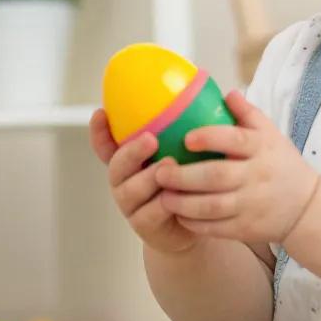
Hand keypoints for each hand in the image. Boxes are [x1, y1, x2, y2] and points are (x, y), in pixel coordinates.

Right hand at [88, 109, 197, 255]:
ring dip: (149, 177)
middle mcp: (125, 181)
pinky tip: (179, 194)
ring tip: (170, 165)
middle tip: (151, 139)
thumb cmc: (194, 183)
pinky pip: (151, 213)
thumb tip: (220, 94)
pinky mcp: (144, 226)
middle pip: (116, 165)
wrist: (199, 223)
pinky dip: (164, 203)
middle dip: (130, 151)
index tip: (101, 113)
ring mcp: (132, 205)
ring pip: (132, 189)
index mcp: (131, 161)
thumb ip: (193, 132)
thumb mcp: (191, 155)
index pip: (107, 144)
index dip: (100, 130)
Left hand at [154, 92, 318, 244]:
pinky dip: (194, 223)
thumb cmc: (281, 164)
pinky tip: (178, 215)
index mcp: (261, 148)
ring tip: (163, 196)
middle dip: (183, 176)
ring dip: (183, 203)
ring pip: (212, 206)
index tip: (186, 138)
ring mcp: (252, 205)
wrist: (306, 207)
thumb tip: (226, 92)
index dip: (209, 138)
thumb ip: (248, 114)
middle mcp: (256, 176)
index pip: (235, 140)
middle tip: (160, 172)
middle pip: (216, 176)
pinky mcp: (247, 228)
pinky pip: (216, 228)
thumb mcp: (271, 135)